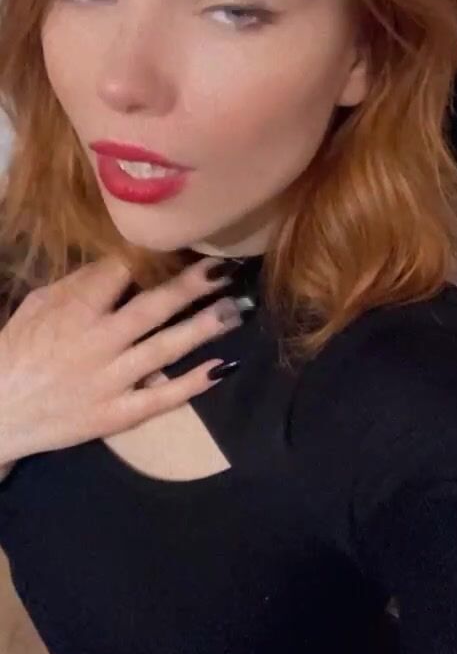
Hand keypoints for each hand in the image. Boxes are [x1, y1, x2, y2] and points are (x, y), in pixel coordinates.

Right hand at [0, 254, 243, 464]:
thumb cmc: (17, 351)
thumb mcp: (37, 305)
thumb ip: (78, 283)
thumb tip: (120, 260)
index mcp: (74, 310)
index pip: (120, 273)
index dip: (153, 255)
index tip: (184, 239)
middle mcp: (96, 343)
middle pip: (152, 308)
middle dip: (192, 286)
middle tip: (227, 268)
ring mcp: (109, 380)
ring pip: (165, 349)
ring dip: (204, 327)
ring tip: (237, 308)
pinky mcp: (116, 414)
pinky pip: (161, 398)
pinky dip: (192, 384)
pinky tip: (223, 367)